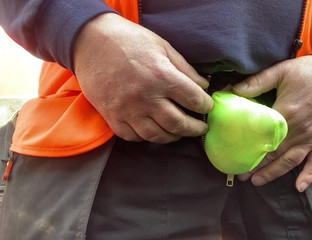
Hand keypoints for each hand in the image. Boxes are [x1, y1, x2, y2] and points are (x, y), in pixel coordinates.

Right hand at [73, 13, 212, 142]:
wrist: (91, 41)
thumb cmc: (130, 41)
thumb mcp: (163, 47)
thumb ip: (185, 69)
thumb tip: (203, 86)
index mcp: (161, 76)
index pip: (193, 100)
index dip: (205, 105)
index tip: (207, 106)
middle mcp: (146, 97)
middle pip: (178, 124)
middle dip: (195, 128)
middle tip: (200, 127)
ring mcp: (127, 110)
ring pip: (156, 136)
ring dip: (173, 136)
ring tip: (180, 131)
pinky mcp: (111, 116)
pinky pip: (132, 137)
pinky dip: (147, 137)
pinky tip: (154, 130)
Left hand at [232, 54, 311, 191]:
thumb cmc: (311, 71)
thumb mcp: (281, 71)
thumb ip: (257, 82)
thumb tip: (233, 90)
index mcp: (286, 113)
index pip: (263, 137)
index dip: (249, 149)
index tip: (237, 157)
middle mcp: (299, 130)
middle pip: (274, 153)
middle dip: (257, 166)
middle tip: (241, 175)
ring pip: (291, 161)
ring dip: (274, 173)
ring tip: (258, 182)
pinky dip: (308, 175)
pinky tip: (299, 187)